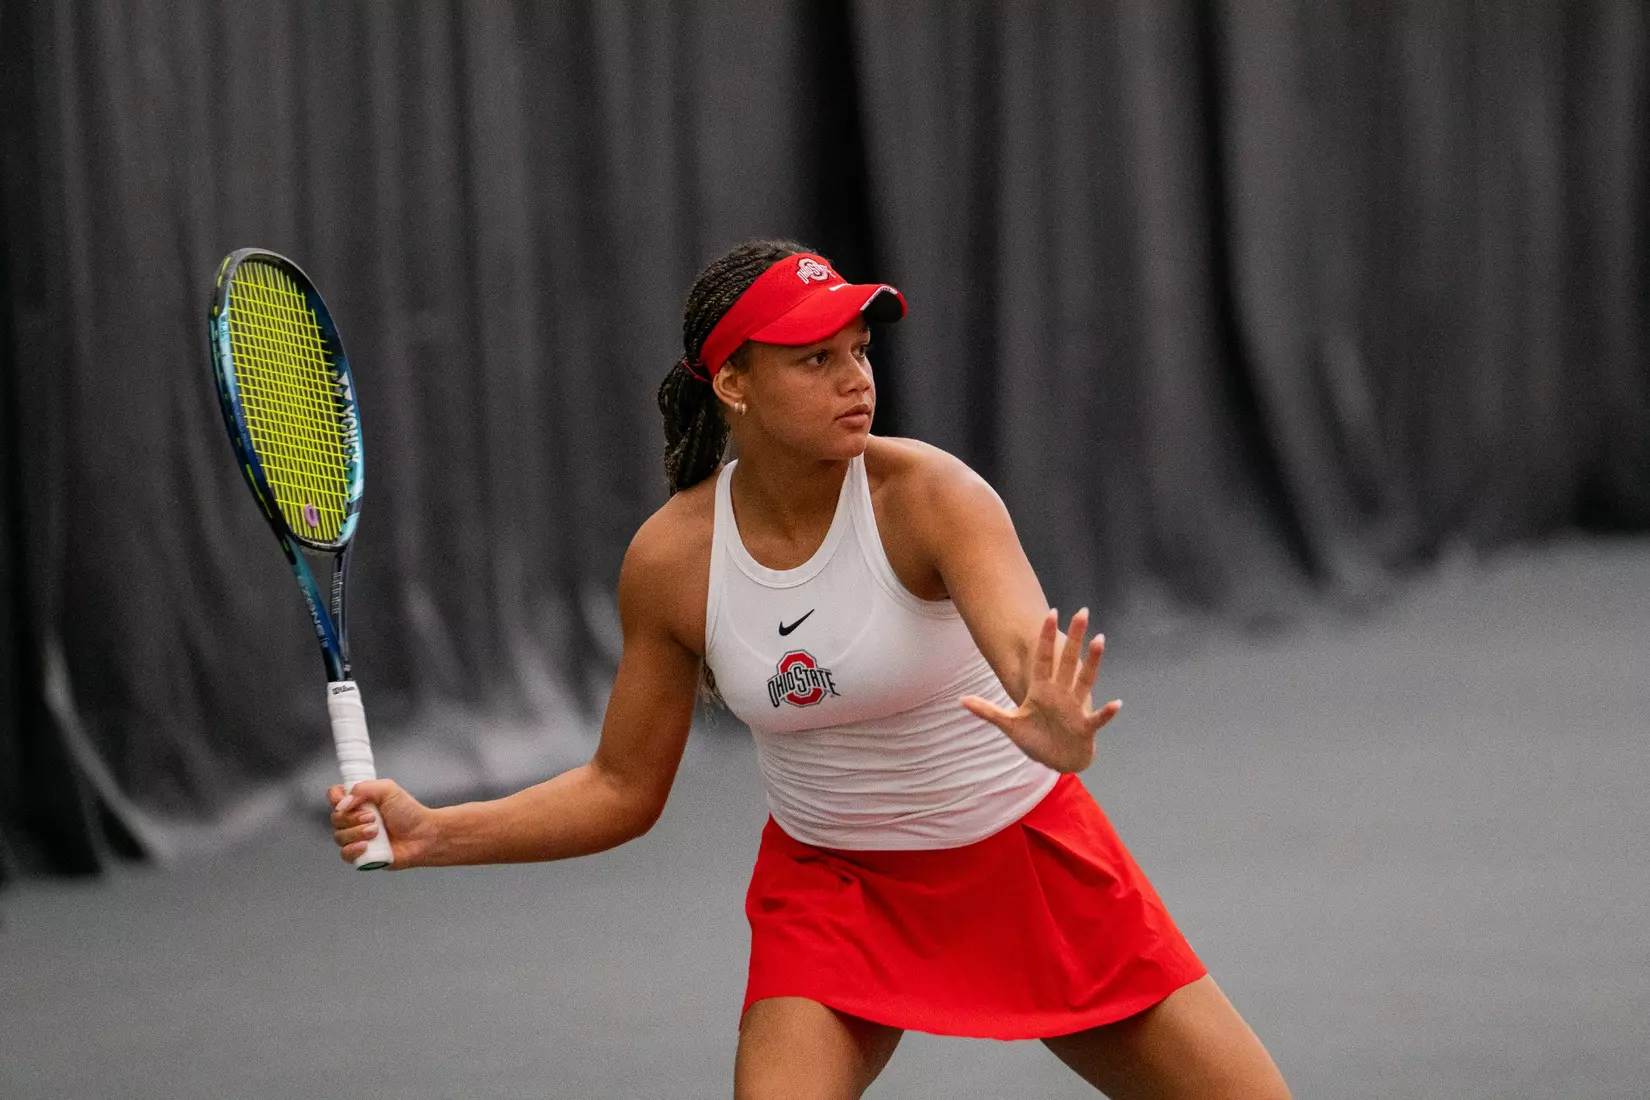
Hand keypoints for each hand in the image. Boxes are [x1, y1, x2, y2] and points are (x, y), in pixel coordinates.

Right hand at [328, 779, 435, 867]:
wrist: (423, 835)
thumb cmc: (409, 813)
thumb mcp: (388, 790)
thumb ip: (363, 789)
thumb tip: (343, 803)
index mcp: (359, 801)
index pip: (334, 797)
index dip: (336, 798)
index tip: (347, 801)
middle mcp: (355, 819)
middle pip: (335, 818)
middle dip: (352, 818)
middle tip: (373, 817)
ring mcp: (357, 837)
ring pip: (339, 837)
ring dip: (357, 833)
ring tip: (377, 831)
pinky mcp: (361, 854)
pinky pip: (344, 854)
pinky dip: (353, 849)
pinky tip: (366, 846)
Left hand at [961, 607, 1120, 773]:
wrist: (1057, 760)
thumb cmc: (1036, 740)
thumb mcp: (1009, 725)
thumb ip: (987, 711)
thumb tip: (961, 700)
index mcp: (1042, 690)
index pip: (1044, 659)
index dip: (1046, 637)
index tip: (1051, 613)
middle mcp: (1061, 694)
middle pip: (1067, 661)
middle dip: (1074, 638)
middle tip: (1083, 612)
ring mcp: (1075, 709)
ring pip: (1085, 680)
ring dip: (1092, 661)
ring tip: (1100, 639)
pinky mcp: (1085, 728)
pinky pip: (1097, 718)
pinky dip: (1106, 712)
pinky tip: (1117, 703)